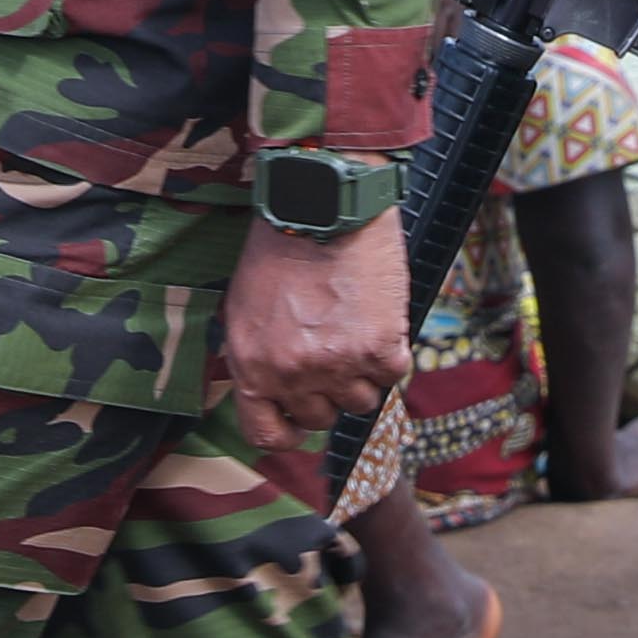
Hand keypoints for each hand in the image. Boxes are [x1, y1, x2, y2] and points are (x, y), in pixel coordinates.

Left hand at [218, 211, 411, 463]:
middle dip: (327, 391)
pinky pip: (393, 373)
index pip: (266, 433)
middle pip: (319, 418)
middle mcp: (291, 372)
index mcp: (250, 365)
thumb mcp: (244, 307)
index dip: (287, 431)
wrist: (323, 204)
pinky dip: (391, 350)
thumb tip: (274, 393)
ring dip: (361, 373)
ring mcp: (336, 364)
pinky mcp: (378, 347)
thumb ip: (257, 357)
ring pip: (360, 402)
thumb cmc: (280, 247)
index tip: (299, 421)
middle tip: (332, 350)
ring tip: (354, 327)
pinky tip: (378, 317)